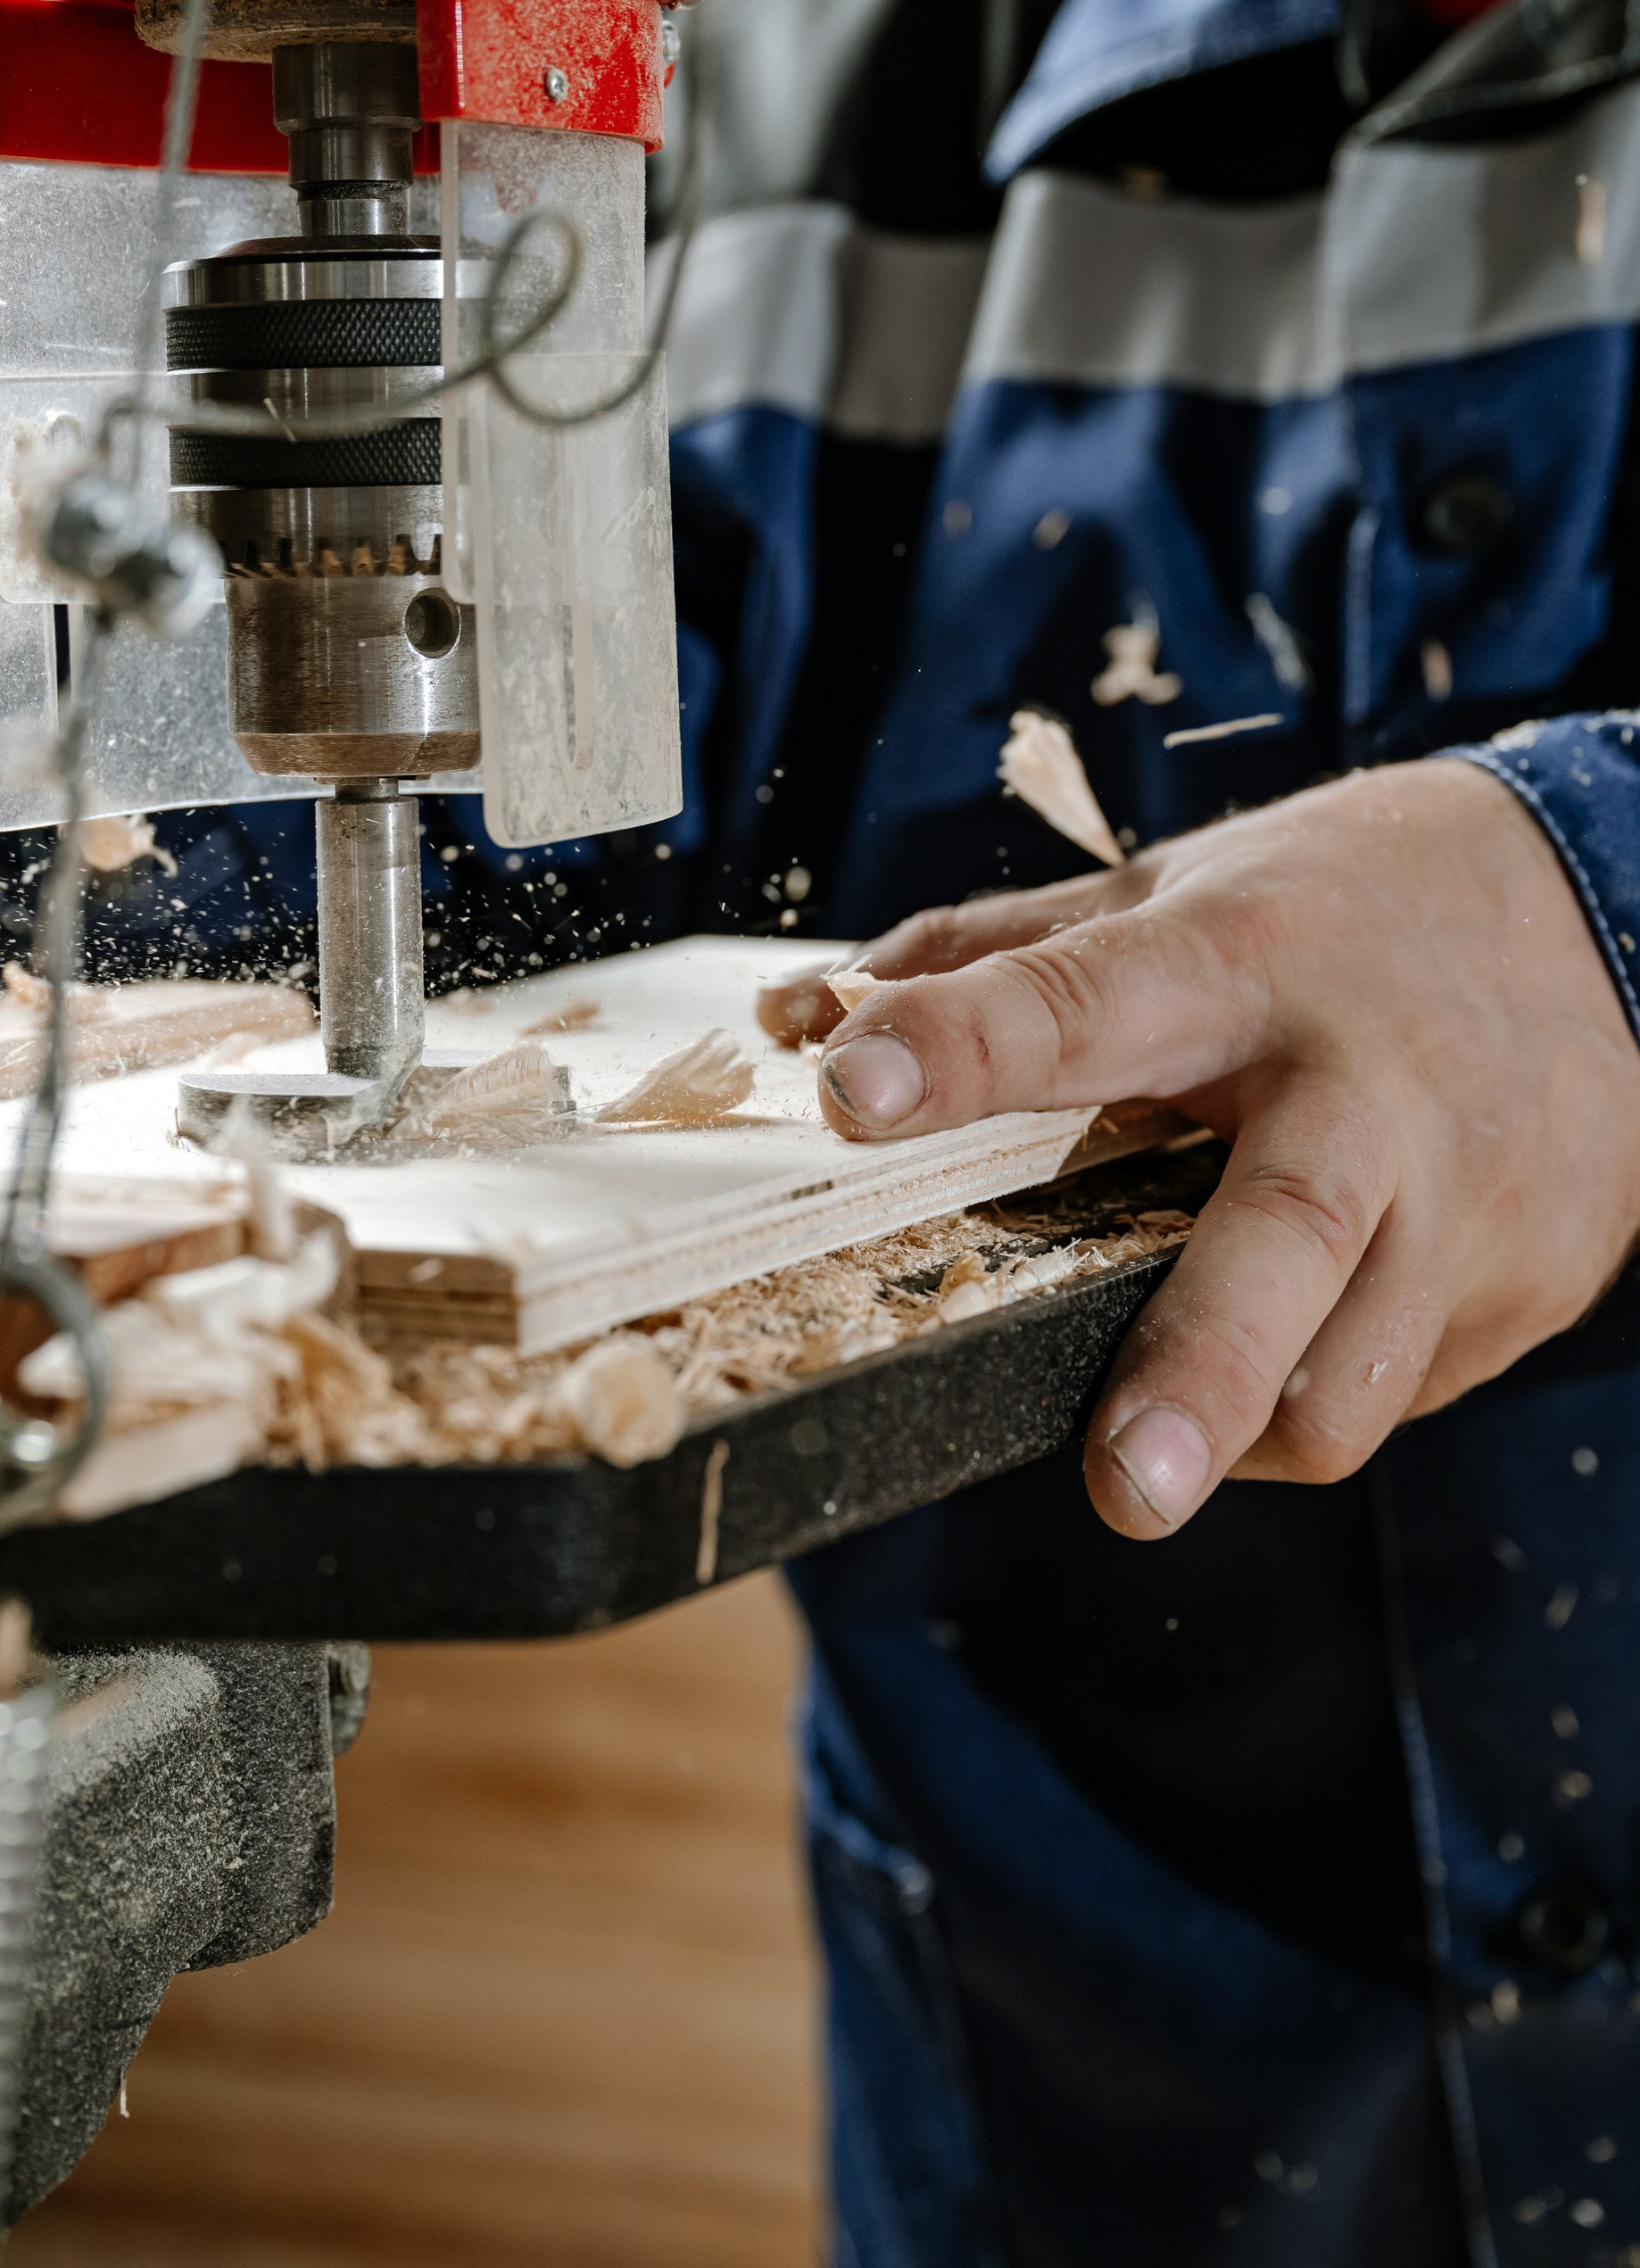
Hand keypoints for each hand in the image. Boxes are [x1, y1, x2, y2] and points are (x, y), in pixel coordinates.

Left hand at [760, 762, 1639, 1537]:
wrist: (1606, 910)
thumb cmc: (1343, 904)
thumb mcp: (1177, 887)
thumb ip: (1000, 957)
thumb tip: (813, 1020)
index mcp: (1241, 963)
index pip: (1082, 1003)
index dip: (964, 1046)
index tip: (854, 1087)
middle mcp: (1364, 1083)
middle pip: (1282, 1243)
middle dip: (1197, 1375)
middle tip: (1121, 1486)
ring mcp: (1470, 1197)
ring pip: (1353, 1377)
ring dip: (1242, 1426)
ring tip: (1177, 1418)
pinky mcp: (1534, 1284)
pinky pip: (1402, 1392)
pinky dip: (1323, 1393)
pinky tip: (1314, 1322)